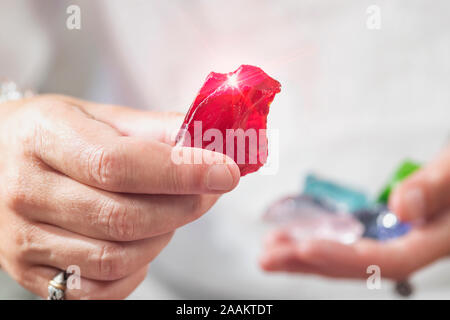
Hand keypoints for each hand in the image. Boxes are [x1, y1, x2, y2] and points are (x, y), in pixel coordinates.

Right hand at [0, 95, 239, 298]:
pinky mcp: (30, 272)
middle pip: (123, 217)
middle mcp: (26, 192)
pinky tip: (142, 242)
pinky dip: (136, 270)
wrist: (1, 161)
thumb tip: (215, 139)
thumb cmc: (57, 135)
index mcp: (44, 137)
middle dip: (183, 207)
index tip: (225, 172)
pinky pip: (99, 290)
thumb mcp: (101, 117)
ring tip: (168, 212)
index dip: (181, 172)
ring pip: (116, 258)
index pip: (118, 164)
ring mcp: (23, 239)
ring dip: (162, 236)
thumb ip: (157, 129)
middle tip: (208, 191)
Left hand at [260, 147, 449, 279]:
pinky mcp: (385, 229)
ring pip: (348, 255)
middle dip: (309, 263)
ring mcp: (396, 240)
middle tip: (267, 258)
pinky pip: (350, 241)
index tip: (304, 247)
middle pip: (356, 265)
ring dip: (307, 255)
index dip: (342, 258)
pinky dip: (321, 239)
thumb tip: (401, 208)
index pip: (383, 262)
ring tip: (272, 249)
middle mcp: (410, 248)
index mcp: (431, 241)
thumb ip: (434, 188)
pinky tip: (295, 235)